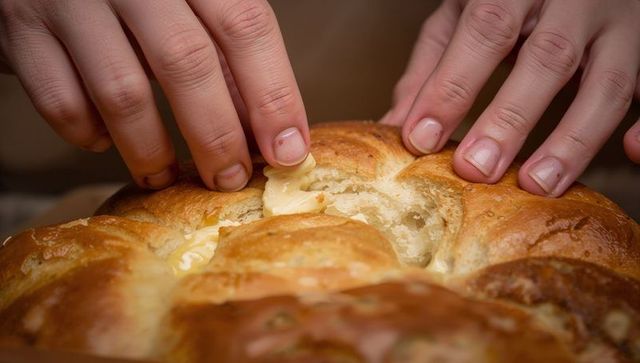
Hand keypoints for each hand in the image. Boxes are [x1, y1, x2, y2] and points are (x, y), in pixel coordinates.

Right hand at [0, 0, 309, 190]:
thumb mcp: (188, 7)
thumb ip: (225, 56)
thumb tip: (267, 131)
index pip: (245, 26)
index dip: (273, 96)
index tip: (288, 152)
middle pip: (187, 63)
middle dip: (216, 136)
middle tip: (228, 179)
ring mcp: (70, 0)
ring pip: (123, 92)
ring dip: (150, 151)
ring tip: (165, 178)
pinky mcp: (21, 29)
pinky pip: (61, 100)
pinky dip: (88, 134)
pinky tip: (104, 141)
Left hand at [382, 0, 639, 196]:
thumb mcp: (465, 14)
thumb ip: (433, 66)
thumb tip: (395, 126)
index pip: (484, 29)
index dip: (453, 85)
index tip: (421, 139)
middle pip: (547, 58)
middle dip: (509, 118)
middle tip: (476, 170)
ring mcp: (621, 24)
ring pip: (608, 82)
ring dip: (573, 138)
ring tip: (536, 184)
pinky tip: (631, 152)